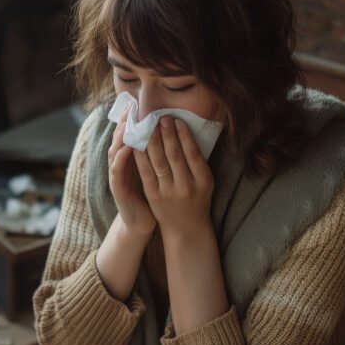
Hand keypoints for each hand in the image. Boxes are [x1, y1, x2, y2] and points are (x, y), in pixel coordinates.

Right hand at [108, 106, 156, 236]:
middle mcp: (121, 165)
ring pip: (116, 150)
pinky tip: (127, 147)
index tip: (138, 103)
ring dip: (121, 136)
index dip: (132, 119)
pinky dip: (121, 157)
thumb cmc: (151, 196)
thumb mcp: (153, 171)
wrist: (141, 223)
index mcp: (130, 160)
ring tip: (128, 122)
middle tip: (130, 106)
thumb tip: (167, 132)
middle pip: (120, 138)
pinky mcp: (117, 188)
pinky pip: (117, 170)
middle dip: (125, 122)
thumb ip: (155, 153)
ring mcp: (117, 176)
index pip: (129, 134)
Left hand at [133, 116, 214, 243]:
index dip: (185, 136)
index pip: (193, 153)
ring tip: (150, 124)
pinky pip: (146, 171)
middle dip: (167, 134)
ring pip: (158, 161)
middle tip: (161, 116)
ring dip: (153, 140)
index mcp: (204, 181)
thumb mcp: (206, 181)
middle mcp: (186, 186)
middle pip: (175, 155)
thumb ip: (198, 162)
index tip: (178, 120)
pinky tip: (138, 142)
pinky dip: (141, 155)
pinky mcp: (153, 195)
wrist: (185, 227)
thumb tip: (186, 132)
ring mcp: (168, 191)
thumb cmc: (197, 198)